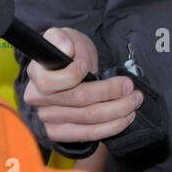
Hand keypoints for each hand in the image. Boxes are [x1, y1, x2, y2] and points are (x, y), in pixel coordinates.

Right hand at [23, 27, 140, 143]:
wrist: (71, 72)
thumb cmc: (70, 53)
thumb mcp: (66, 37)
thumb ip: (61, 37)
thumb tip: (66, 48)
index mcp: (37, 75)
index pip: (53, 81)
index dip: (75, 73)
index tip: (89, 65)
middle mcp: (38, 99)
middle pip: (79, 100)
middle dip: (111, 92)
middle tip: (130, 86)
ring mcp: (48, 118)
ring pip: (89, 118)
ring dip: (118, 110)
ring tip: (134, 100)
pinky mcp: (60, 132)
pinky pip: (89, 134)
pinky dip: (112, 127)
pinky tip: (126, 117)